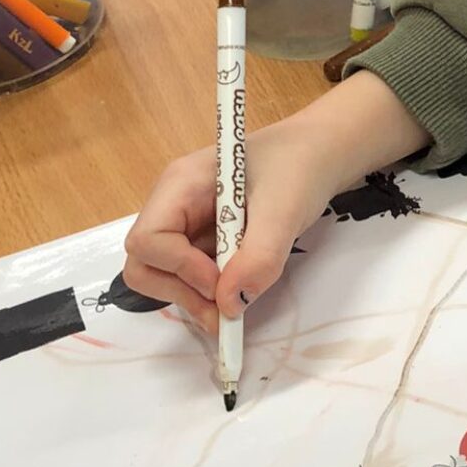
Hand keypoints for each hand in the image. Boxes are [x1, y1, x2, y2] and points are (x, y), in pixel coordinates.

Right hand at [122, 71, 429, 332]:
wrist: (321, 155)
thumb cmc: (300, 166)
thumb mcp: (285, 208)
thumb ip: (260, 256)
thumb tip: (230, 304)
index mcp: (181, 185)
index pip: (148, 240)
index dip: (179, 268)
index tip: (221, 281)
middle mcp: (173, 205)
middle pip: (145, 263)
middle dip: (179, 292)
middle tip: (224, 311)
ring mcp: (187, 224)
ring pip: (164, 276)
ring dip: (194, 299)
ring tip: (235, 309)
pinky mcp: (204, 240)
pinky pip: (191, 277)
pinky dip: (209, 294)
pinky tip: (239, 293)